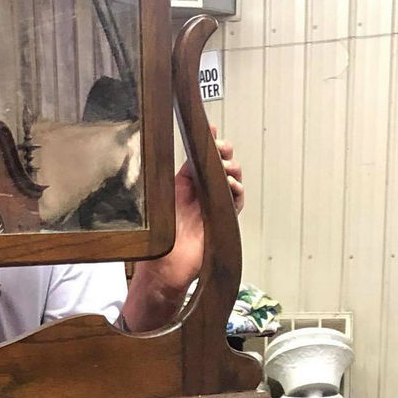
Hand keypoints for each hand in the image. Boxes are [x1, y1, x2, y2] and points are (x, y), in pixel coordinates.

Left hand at [120, 139, 243, 333]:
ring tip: (225, 168)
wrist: (169, 267)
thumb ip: (176, 178)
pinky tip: (230, 186)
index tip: (212, 130)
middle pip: (221, 163)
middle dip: (224, 152)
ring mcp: (214, 204)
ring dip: (232, 170)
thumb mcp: (164, 200)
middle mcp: (201, 191)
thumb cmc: (160, 237)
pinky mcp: (224, 218)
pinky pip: (237, 200)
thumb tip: (184, 153)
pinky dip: (237, 190)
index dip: (209, 142)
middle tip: (222, 148)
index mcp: (185, 183)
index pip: (201, 156)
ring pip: (232, 179)